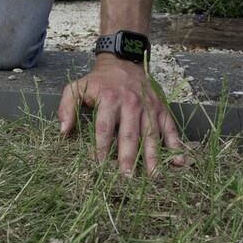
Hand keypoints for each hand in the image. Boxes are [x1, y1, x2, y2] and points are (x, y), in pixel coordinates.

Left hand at [57, 55, 183, 174]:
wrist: (123, 63)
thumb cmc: (98, 82)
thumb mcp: (76, 88)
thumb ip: (66, 108)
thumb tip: (63, 131)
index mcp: (110, 99)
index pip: (104, 129)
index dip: (101, 149)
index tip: (99, 167)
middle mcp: (131, 103)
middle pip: (130, 135)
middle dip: (128, 159)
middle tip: (127, 179)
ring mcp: (149, 106)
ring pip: (151, 135)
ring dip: (152, 157)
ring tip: (153, 177)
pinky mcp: (161, 108)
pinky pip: (170, 128)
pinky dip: (175, 145)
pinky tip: (179, 162)